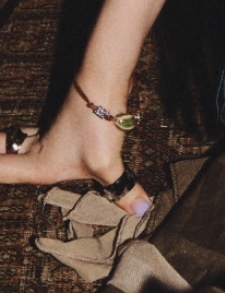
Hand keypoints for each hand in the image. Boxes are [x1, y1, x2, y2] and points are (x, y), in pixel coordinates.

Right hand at [0, 86, 150, 217]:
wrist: (102, 83)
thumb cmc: (94, 125)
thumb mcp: (107, 164)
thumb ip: (121, 189)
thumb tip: (141, 209)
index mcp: (36, 163)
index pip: (0, 171)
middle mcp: (35, 150)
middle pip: (3, 153)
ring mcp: (46, 134)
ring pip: (15, 142)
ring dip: (5, 148)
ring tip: (2, 151)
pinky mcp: (60, 123)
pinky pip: (31, 135)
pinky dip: (19, 141)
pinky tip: (31, 144)